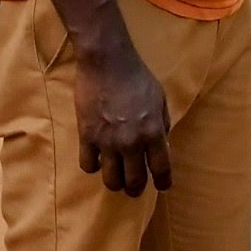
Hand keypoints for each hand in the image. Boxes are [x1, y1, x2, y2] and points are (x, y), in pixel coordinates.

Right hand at [68, 38, 173, 197]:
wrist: (107, 62)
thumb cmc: (137, 77)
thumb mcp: (160, 99)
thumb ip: (162, 125)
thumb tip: (162, 146)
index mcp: (153, 133)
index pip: (161, 170)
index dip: (163, 182)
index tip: (162, 186)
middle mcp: (131, 143)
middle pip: (134, 182)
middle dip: (135, 188)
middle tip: (134, 186)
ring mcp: (107, 142)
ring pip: (111, 180)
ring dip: (115, 181)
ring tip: (115, 176)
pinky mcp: (87, 136)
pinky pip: (88, 165)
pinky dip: (93, 165)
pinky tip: (97, 158)